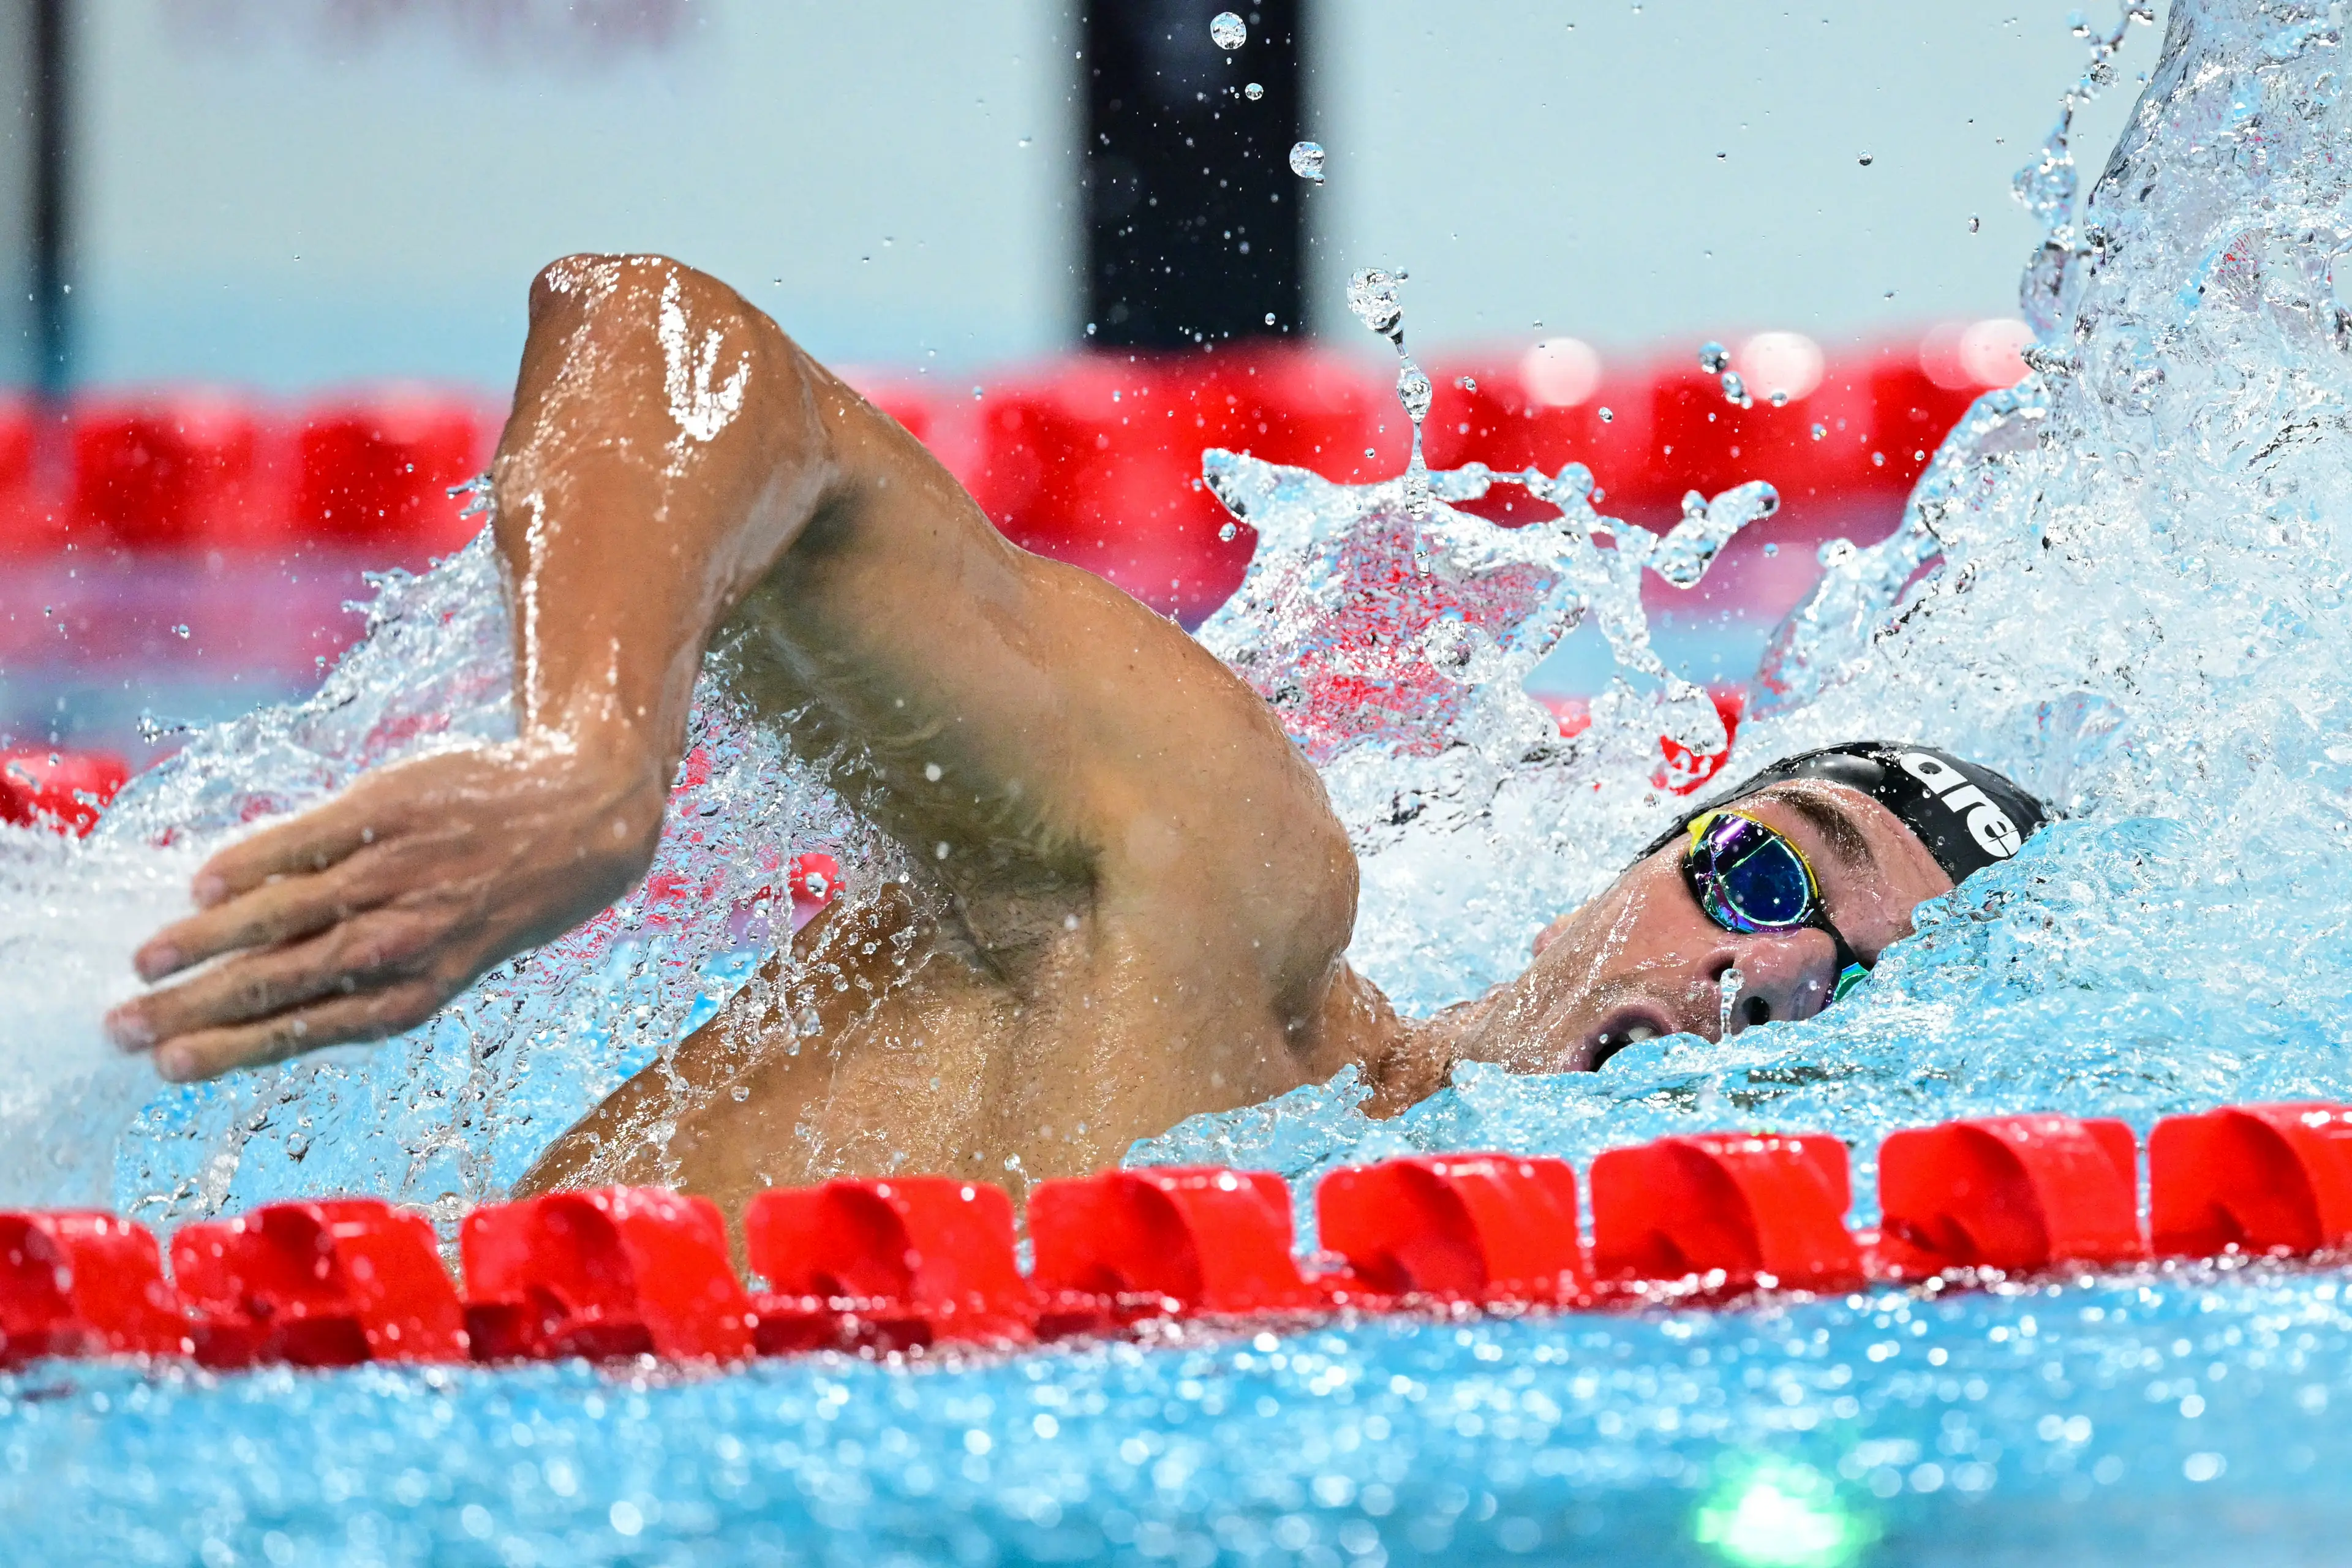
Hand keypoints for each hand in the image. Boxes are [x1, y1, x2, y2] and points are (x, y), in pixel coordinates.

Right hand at [104, 739, 667, 1080]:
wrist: (583, 813)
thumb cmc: (501, 890)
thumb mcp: (449, 950)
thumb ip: (367, 970)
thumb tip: (268, 991)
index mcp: (417, 987)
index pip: (310, 1028)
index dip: (237, 1049)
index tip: (171, 1067)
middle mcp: (403, 940)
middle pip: (281, 983)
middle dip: (197, 1010)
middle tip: (123, 1028)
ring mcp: (396, 875)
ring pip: (285, 917)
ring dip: (208, 940)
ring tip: (146, 961)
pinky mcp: (390, 813)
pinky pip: (310, 843)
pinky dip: (256, 863)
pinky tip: (204, 884)